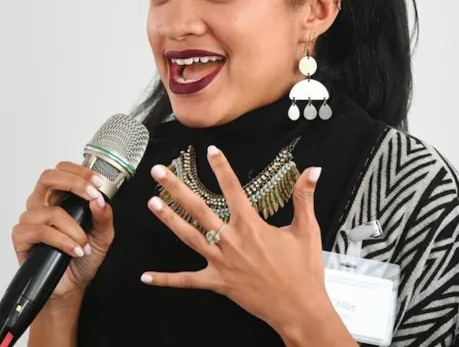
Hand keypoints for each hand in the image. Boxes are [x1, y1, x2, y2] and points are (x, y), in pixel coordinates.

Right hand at [11, 162, 113, 302]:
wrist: (71, 286)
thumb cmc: (83, 257)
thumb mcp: (102, 236)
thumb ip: (103, 216)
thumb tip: (99, 200)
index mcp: (60, 198)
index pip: (63, 170)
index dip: (80, 171)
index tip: (99, 183)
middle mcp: (42, 204)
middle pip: (48, 177)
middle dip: (74, 183)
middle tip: (92, 196)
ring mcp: (30, 219)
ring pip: (51, 211)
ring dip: (73, 228)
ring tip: (84, 244)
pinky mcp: (21, 237)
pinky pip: (40, 231)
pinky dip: (62, 241)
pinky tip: (73, 250)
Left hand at [141, 146, 350, 343]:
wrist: (299, 307)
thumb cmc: (303, 271)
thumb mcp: (307, 230)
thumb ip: (304, 197)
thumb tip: (312, 171)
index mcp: (251, 226)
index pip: (232, 189)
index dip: (221, 168)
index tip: (210, 150)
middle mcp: (232, 241)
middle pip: (198, 209)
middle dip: (176, 188)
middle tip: (159, 172)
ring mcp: (222, 262)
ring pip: (189, 236)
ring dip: (169, 220)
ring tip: (151, 203)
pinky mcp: (217, 283)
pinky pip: (187, 281)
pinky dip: (166, 280)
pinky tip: (146, 277)